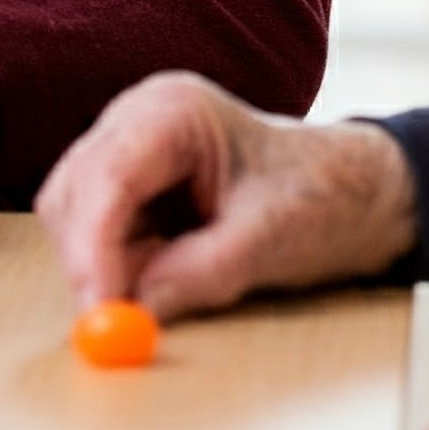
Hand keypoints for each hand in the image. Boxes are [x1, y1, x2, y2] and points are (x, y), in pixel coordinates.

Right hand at [34, 71, 418, 320]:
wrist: (354, 191)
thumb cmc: (322, 196)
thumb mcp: (270, 241)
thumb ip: (202, 272)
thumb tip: (137, 309)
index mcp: (172, 111)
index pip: (108, 175)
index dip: (94, 244)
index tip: (98, 305)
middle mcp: (136, 118)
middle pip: (74, 190)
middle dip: (89, 257)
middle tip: (111, 319)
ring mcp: (126, 145)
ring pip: (74, 210)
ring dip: (102, 262)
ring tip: (163, 286)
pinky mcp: (128, 179)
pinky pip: (95, 226)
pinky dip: (116, 261)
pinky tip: (161, 272)